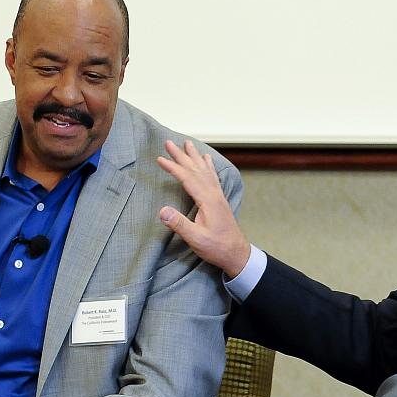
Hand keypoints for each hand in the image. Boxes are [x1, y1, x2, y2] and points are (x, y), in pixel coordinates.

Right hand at [157, 140, 249, 277]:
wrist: (237, 254)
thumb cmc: (216, 247)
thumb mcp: (196, 239)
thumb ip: (180, 224)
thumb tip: (162, 210)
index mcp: (208, 200)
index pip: (188, 178)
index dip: (173, 168)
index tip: (160, 159)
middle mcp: (214, 194)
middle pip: (196, 170)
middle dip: (182, 156)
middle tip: (169, 142)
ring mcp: (218, 196)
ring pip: (205, 170)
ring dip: (194, 157)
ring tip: (188, 144)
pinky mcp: (219, 200)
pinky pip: (212, 177)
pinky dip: (208, 166)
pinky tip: (207, 160)